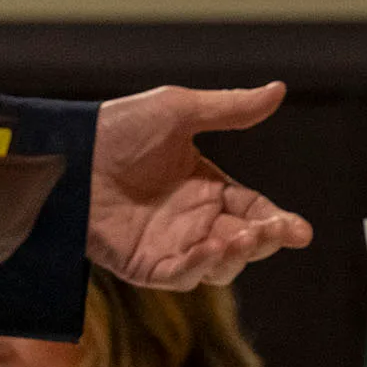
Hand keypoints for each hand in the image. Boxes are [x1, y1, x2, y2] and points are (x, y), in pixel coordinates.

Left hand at [88, 83, 311, 288]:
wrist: (66, 152)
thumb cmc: (117, 127)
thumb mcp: (179, 110)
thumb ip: (231, 109)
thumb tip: (278, 90)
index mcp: (208, 189)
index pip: (255, 211)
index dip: (279, 223)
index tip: (300, 231)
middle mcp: (194, 222)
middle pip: (244, 244)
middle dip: (264, 241)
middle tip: (272, 231)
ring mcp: (170, 245)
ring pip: (218, 267)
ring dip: (235, 256)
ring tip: (239, 237)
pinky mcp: (143, 264)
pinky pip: (180, 276)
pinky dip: (200, 267)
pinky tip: (211, 249)